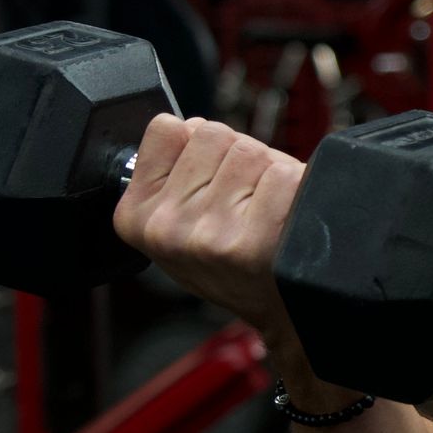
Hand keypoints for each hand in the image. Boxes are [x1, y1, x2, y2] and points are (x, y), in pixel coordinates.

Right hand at [114, 115, 303, 342]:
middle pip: (213, 133)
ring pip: (250, 150)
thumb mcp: (180, 217)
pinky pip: (283, 173)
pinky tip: (286, 218)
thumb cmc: (236, 256)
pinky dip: (297, 185)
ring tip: (264, 211)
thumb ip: (176, 167)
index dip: (199, 146)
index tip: (208, 181)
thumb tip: (190, 125)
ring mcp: (207, 235)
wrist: (283, 306)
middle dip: (237, 159)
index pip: (168, 128)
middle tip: (244, 203)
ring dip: (268, 171)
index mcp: (135, 216)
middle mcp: (165, 228)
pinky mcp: (252, 242)